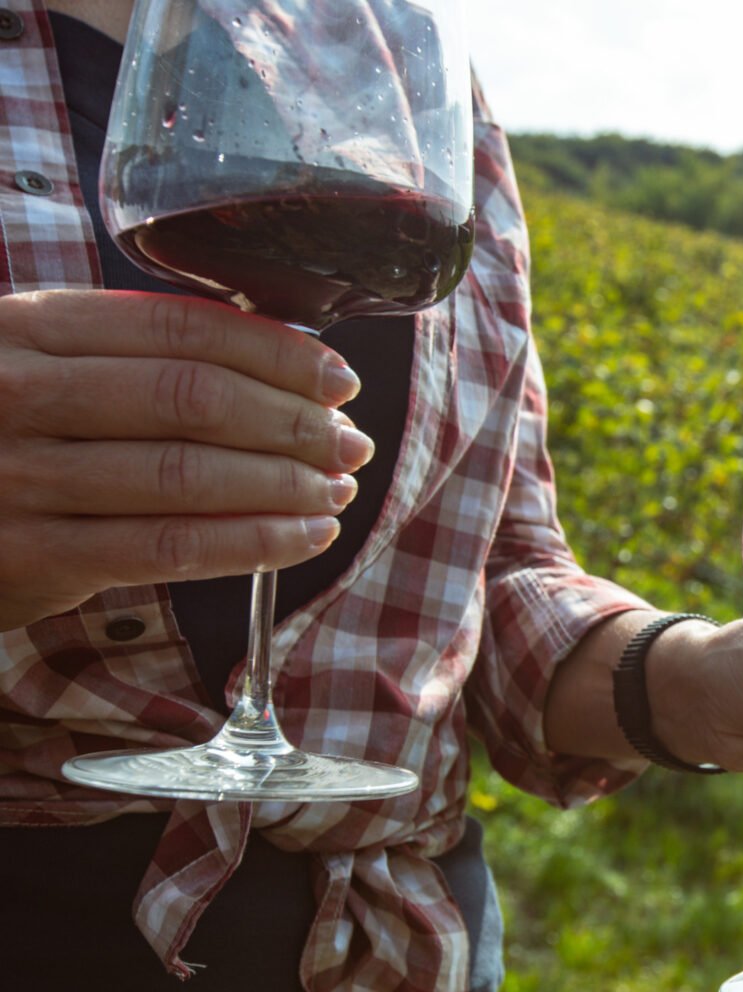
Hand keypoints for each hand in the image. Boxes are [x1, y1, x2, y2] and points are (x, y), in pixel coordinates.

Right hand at [0, 290, 372, 630]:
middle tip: (350, 441)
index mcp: (31, 328)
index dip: (277, 353)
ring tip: (337, 489)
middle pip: (195, 400)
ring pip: (189, 476)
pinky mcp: (37, 554)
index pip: (181, 328)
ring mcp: (24, 476)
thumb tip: (281, 359)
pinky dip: (253, 542)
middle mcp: (22, 393)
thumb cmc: (0, 431)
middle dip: (294, 423)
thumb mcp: (40, 363)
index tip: (338, 379)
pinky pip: (169, 546)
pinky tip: (304, 536)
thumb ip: (132, 353)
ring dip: (285, 485)